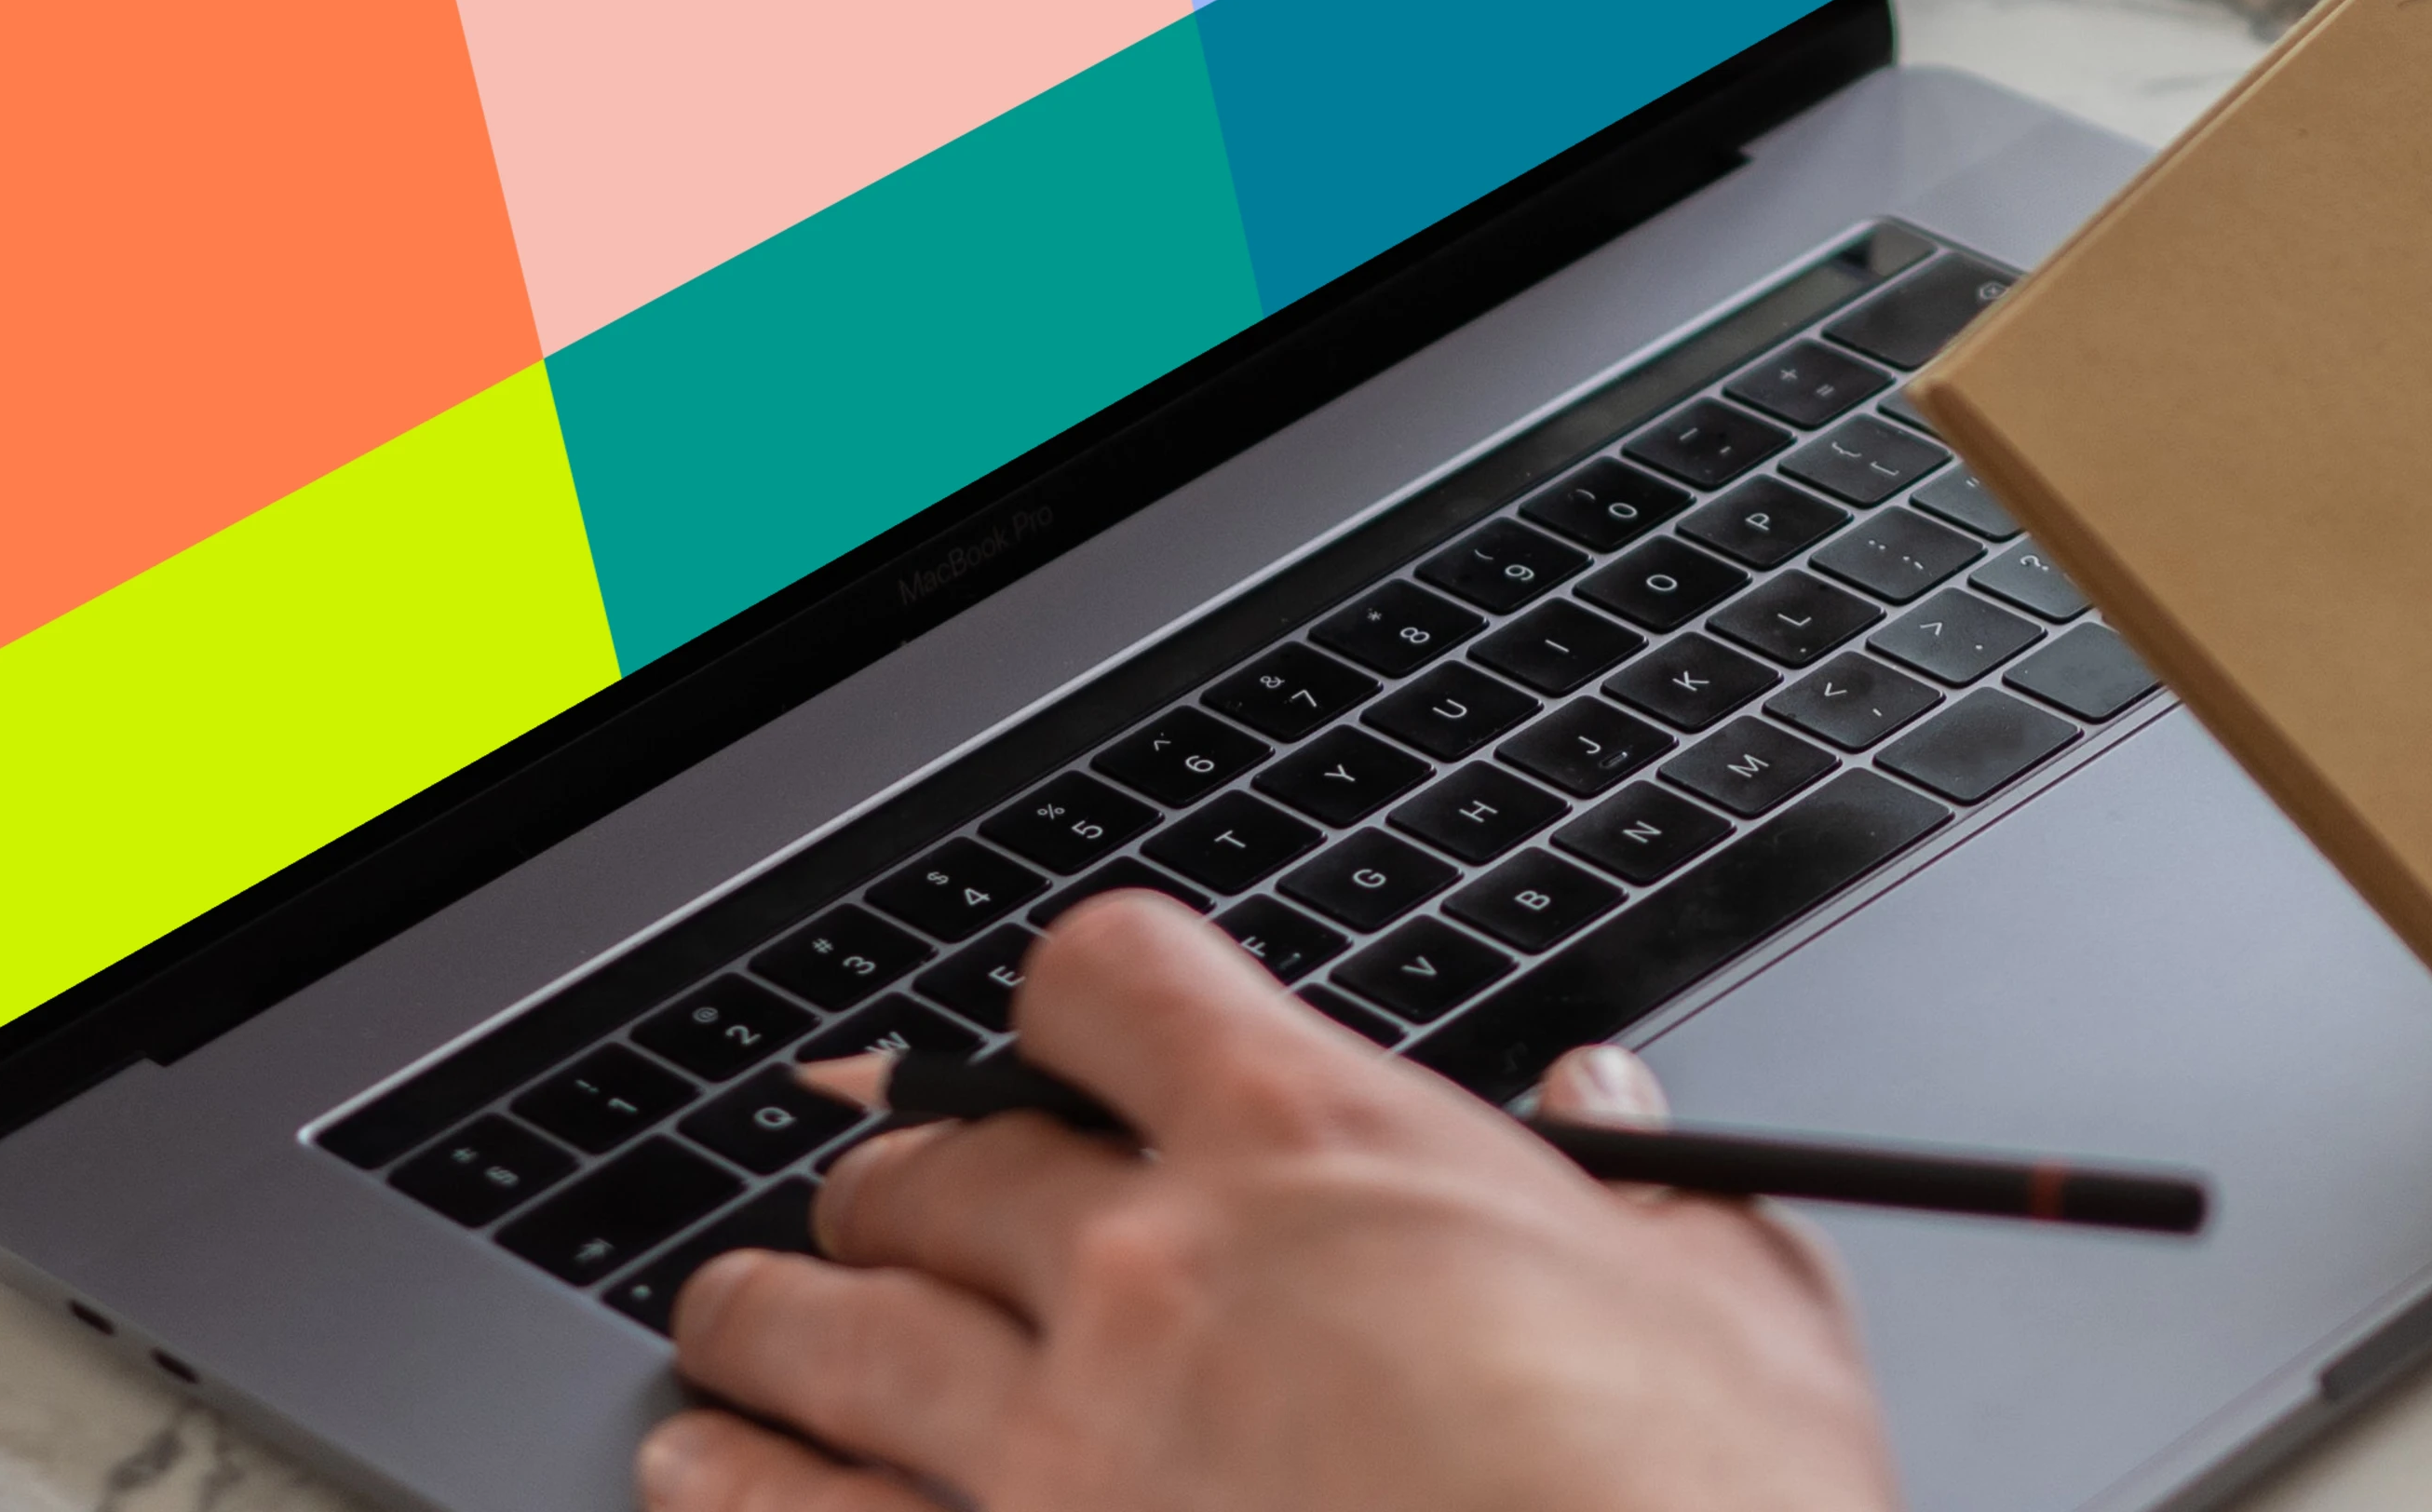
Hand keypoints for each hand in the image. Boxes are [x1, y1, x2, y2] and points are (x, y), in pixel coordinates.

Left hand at [639, 892, 1898, 1511]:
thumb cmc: (1694, 1510)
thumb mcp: (1730, 1299)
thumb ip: (1644, 1182)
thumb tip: (1604, 1105)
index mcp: (1311, 1149)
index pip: (1106, 974)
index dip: (1077, 992)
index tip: (1068, 1031)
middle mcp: (1148, 1277)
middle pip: (938, 1162)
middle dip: (905, 1172)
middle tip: (889, 1198)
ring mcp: (1054, 1454)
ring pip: (829, 1334)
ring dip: (772, 1316)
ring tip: (737, 1320)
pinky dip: (736, 1482)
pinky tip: (702, 1468)